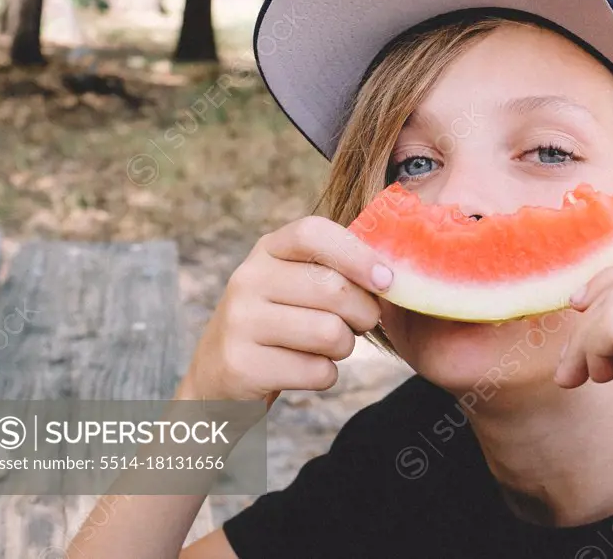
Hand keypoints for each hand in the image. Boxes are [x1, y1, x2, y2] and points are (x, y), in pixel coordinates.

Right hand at [178, 216, 392, 408]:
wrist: (219, 378)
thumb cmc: (281, 324)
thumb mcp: (296, 284)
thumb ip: (336, 269)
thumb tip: (393, 272)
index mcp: (267, 250)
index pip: (313, 233)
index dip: (357, 254)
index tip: (386, 280)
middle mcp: (247, 279)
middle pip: (332, 289)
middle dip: (363, 313)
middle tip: (359, 324)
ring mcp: (240, 322)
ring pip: (330, 333)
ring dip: (344, 347)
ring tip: (328, 347)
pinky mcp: (242, 366)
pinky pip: (316, 371)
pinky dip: (325, 375)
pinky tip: (305, 370)